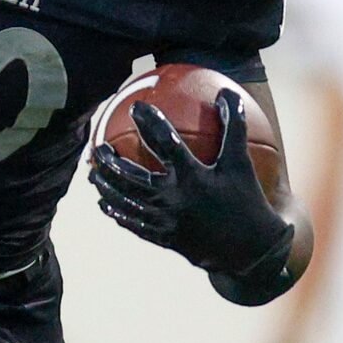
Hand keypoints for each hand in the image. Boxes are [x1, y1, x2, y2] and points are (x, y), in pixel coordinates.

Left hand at [89, 91, 292, 290]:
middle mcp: (173, 197)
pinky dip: (116, 212)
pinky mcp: (161, 238)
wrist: (249, 251)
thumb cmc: (246, 201)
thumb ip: (233, 126)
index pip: (165, 142)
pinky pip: (132, 223)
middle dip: (109, 160)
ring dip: (105, 186)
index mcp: (192, 176)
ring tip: (93, 173)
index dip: (149, 121)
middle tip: (98, 147)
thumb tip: (227, 92)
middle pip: (129, 176)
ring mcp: (164, 220)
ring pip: (124, 201)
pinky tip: (105, 204)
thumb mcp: (241, 163)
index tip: (136, 108)